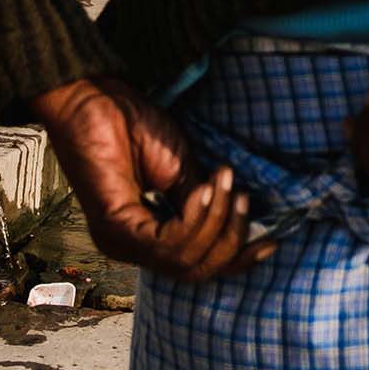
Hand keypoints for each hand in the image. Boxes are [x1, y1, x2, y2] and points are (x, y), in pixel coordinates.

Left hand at [31, 76, 272, 280]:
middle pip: (195, 270)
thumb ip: (203, 203)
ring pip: (183, 260)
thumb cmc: (135, 127)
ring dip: (214, 222)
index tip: (271, 241)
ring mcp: (120, 241)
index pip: (196, 266)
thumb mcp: (182, 171)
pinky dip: (194, 219)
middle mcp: (131, 247)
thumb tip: (237, 225)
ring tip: (222, 184)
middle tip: (241, 196)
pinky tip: (202, 191)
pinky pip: (166, 243)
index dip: (236, 259)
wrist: (97, 98)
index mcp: (146, 236)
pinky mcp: (114, 227)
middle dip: (230, 238)